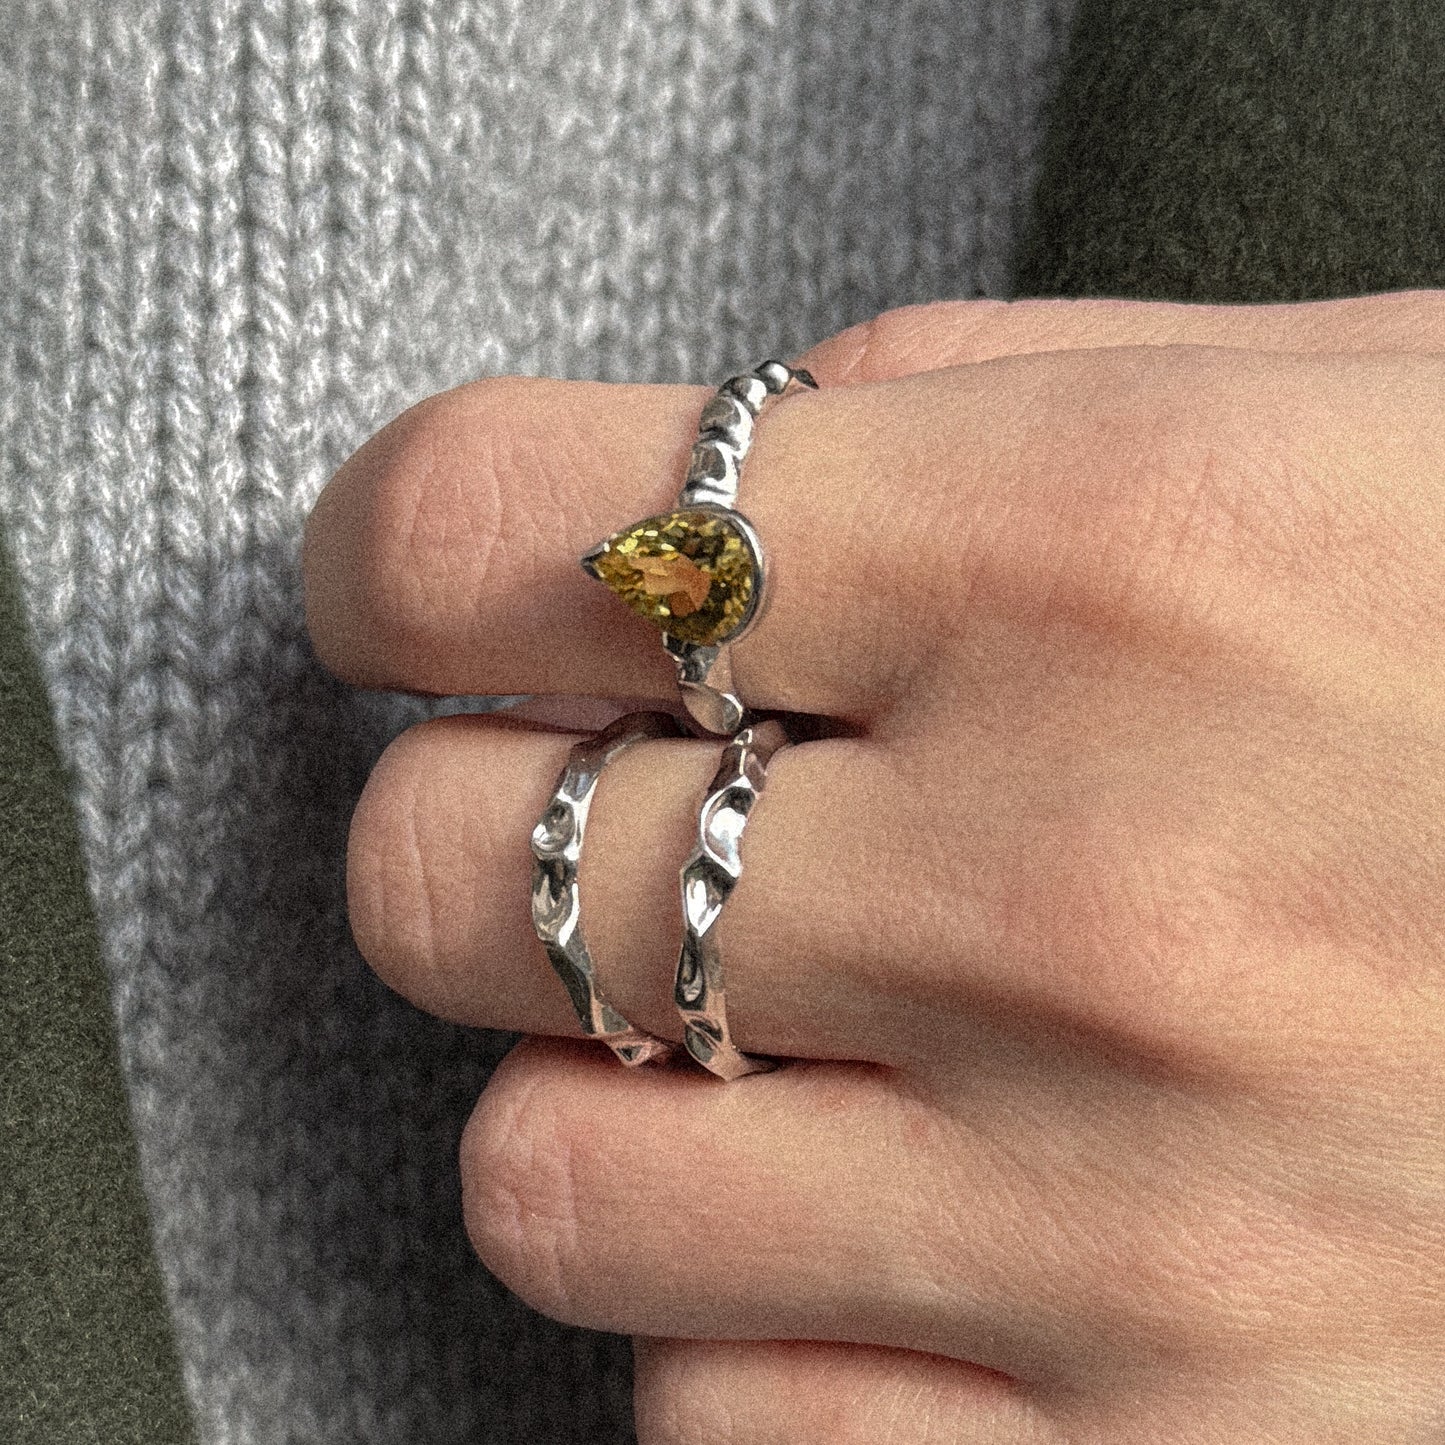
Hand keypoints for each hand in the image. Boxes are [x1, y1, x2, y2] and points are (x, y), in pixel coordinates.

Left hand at [303, 294, 1444, 1442]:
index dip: (392, 552)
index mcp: (1114, 548)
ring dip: (602, 1090)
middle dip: (473, 831)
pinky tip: (905, 1228)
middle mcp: (1091, 901)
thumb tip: (699, 512)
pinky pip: (727, 1430)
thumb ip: (967, 431)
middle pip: (452, 874)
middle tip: (582, 808)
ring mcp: (1121, 1241)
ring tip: (773, 1037)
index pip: (494, 525)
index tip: (403, 586)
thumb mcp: (1326, 418)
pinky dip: (750, 1323)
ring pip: (547, 1185)